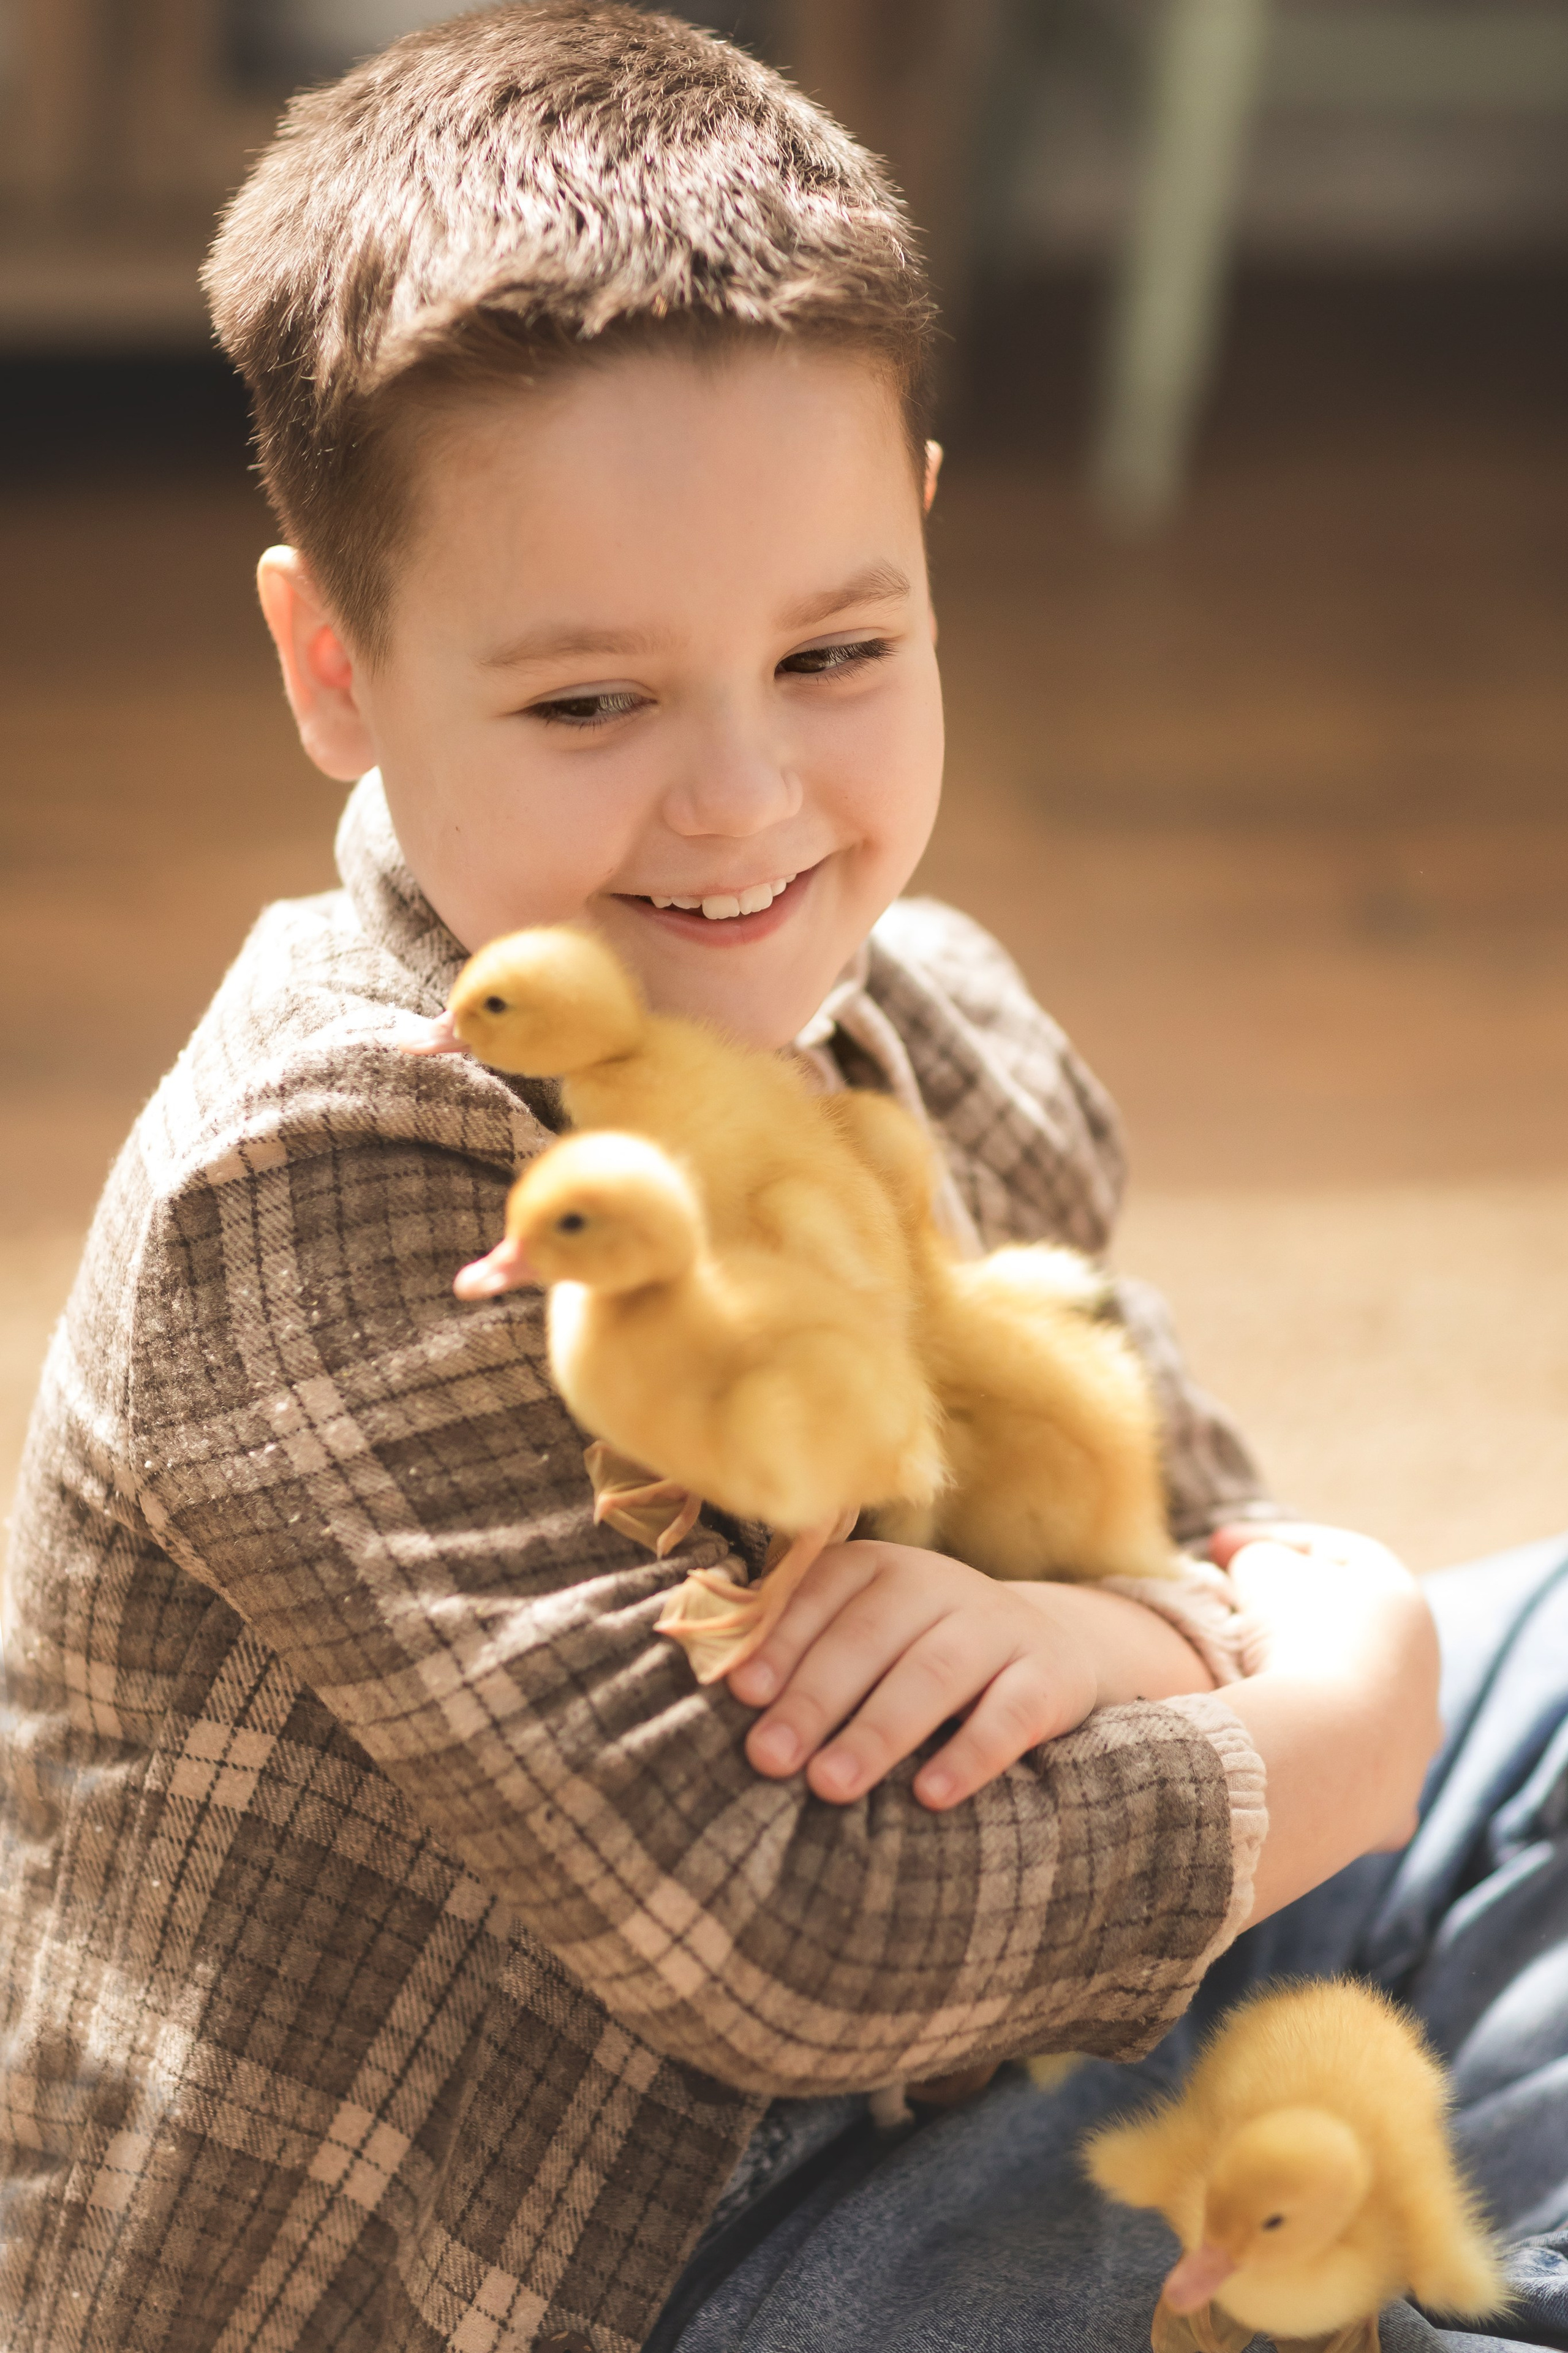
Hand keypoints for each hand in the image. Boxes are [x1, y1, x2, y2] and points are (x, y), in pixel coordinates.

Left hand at [726, 1540, 1213, 1810]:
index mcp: (878, 1568)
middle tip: (768, 1757)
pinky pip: (1011, 1714)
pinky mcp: (1049, 1677)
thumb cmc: (920, 1648)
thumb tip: (719, 1686)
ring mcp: (997, 1627)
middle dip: (814, 1698)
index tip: (740, 1694)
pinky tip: (931, 1796)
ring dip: (879, 1729)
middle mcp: (937, 1585)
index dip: (780, 1643)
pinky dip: (972, 1754)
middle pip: (869, 1638)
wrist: (1050, 1643)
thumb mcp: (866, 1629)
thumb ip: (803, 1642)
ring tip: (830, 1784)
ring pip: (934, 1673)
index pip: (822, 1596)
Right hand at [1205, 1523, 1441, 1917]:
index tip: (1216, 1547)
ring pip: (1360, 1708)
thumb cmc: (1297, 1642)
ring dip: (1308, 1693)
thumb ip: (1259, 1556)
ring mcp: (1414, 1741)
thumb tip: (1255, 1571)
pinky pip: (1349, 1776)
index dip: (1272, 1541)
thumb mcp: (1263, 1570)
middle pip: (1354, 1633)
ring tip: (1251, 1690)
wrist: (1327, 1752)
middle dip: (1296, 1621)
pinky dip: (1315, 1762)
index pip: (1340, 1553)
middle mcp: (1422, 1673)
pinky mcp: (1392, 1801)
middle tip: (1239, 1618)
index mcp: (1403, 1604)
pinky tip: (1281, 1757)